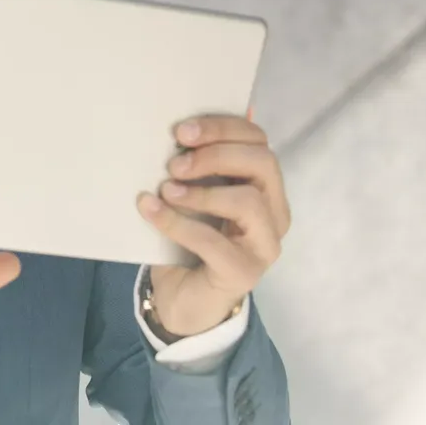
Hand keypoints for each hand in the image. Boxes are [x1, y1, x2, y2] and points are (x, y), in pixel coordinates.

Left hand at [137, 115, 291, 336]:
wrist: (181, 299)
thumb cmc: (188, 240)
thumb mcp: (192, 196)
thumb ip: (198, 166)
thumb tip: (184, 126)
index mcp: (266, 187)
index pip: (259, 142)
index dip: (223, 128)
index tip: (181, 130)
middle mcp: (275, 214)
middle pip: (263, 164)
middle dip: (217, 154)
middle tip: (174, 162)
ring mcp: (264, 246)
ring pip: (249, 202)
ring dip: (201, 191)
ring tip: (166, 190)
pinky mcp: (244, 273)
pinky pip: (214, 242)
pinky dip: (177, 223)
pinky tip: (150, 210)